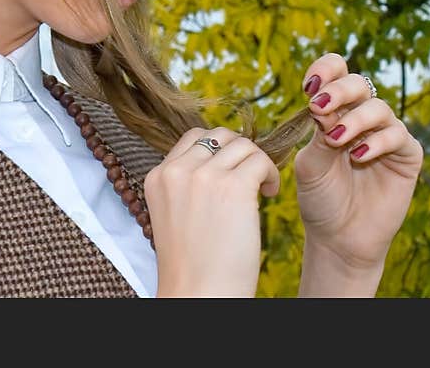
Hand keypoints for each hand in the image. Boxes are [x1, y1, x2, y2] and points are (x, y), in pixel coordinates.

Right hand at [144, 126, 279, 296]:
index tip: (231, 170)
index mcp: (158, 177)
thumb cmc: (192, 265)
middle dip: (239, 150)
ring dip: (258, 162)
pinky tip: (269, 195)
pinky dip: (271, 175)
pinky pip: (261, 161)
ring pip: (243, 145)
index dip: (218, 150)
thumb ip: (185, 185)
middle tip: (251, 175)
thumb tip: (220, 162)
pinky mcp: (234, 187)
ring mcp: (205, 176)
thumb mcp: (173, 214)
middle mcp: (178, 171)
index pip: (192, 139)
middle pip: (218, 134)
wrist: (198, 294)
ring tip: (263, 188)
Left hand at [295, 53, 423, 269]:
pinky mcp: (407, 156)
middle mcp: (361, 117)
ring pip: (378, 108)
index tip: (308, 85)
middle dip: (339, 90)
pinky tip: (359, 155)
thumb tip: (323, 106)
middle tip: (319, 106)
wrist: (338, 237)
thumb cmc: (320, 197)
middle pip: (358, 84)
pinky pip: (398, 136)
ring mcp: (385, 135)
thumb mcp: (310, 163)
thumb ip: (318, 134)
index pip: (335, 74)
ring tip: (336, 139)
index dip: (325, 70)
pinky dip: (377, 141)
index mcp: (334, 111)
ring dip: (355, 119)